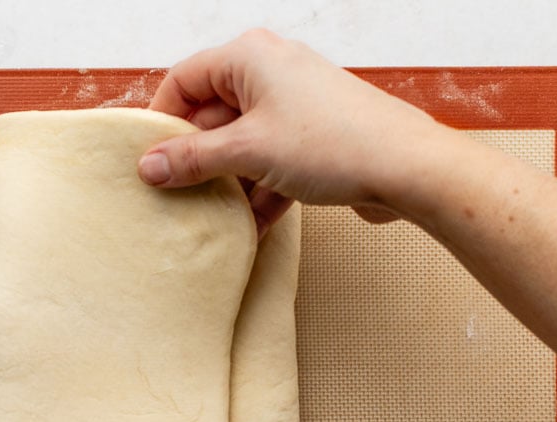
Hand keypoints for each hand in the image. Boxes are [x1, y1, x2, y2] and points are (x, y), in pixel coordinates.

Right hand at [139, 29, 448, 230]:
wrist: (408, 168)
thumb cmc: (334, 144)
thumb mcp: (249, 152)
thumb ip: (194, 160)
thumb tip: (149, 166)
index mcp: (249, 58)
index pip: (184, 80)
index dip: (162, 121)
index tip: (147, 161)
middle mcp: (271, 73)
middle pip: (212, 115)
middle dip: (197, 160)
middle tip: (176, 196)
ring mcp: (295, 106)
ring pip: (243, 145)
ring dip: (229, 184)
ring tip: (212, 219)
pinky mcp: (315, 139)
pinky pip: (271, 163)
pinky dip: (260, 193)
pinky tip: (252, 229)